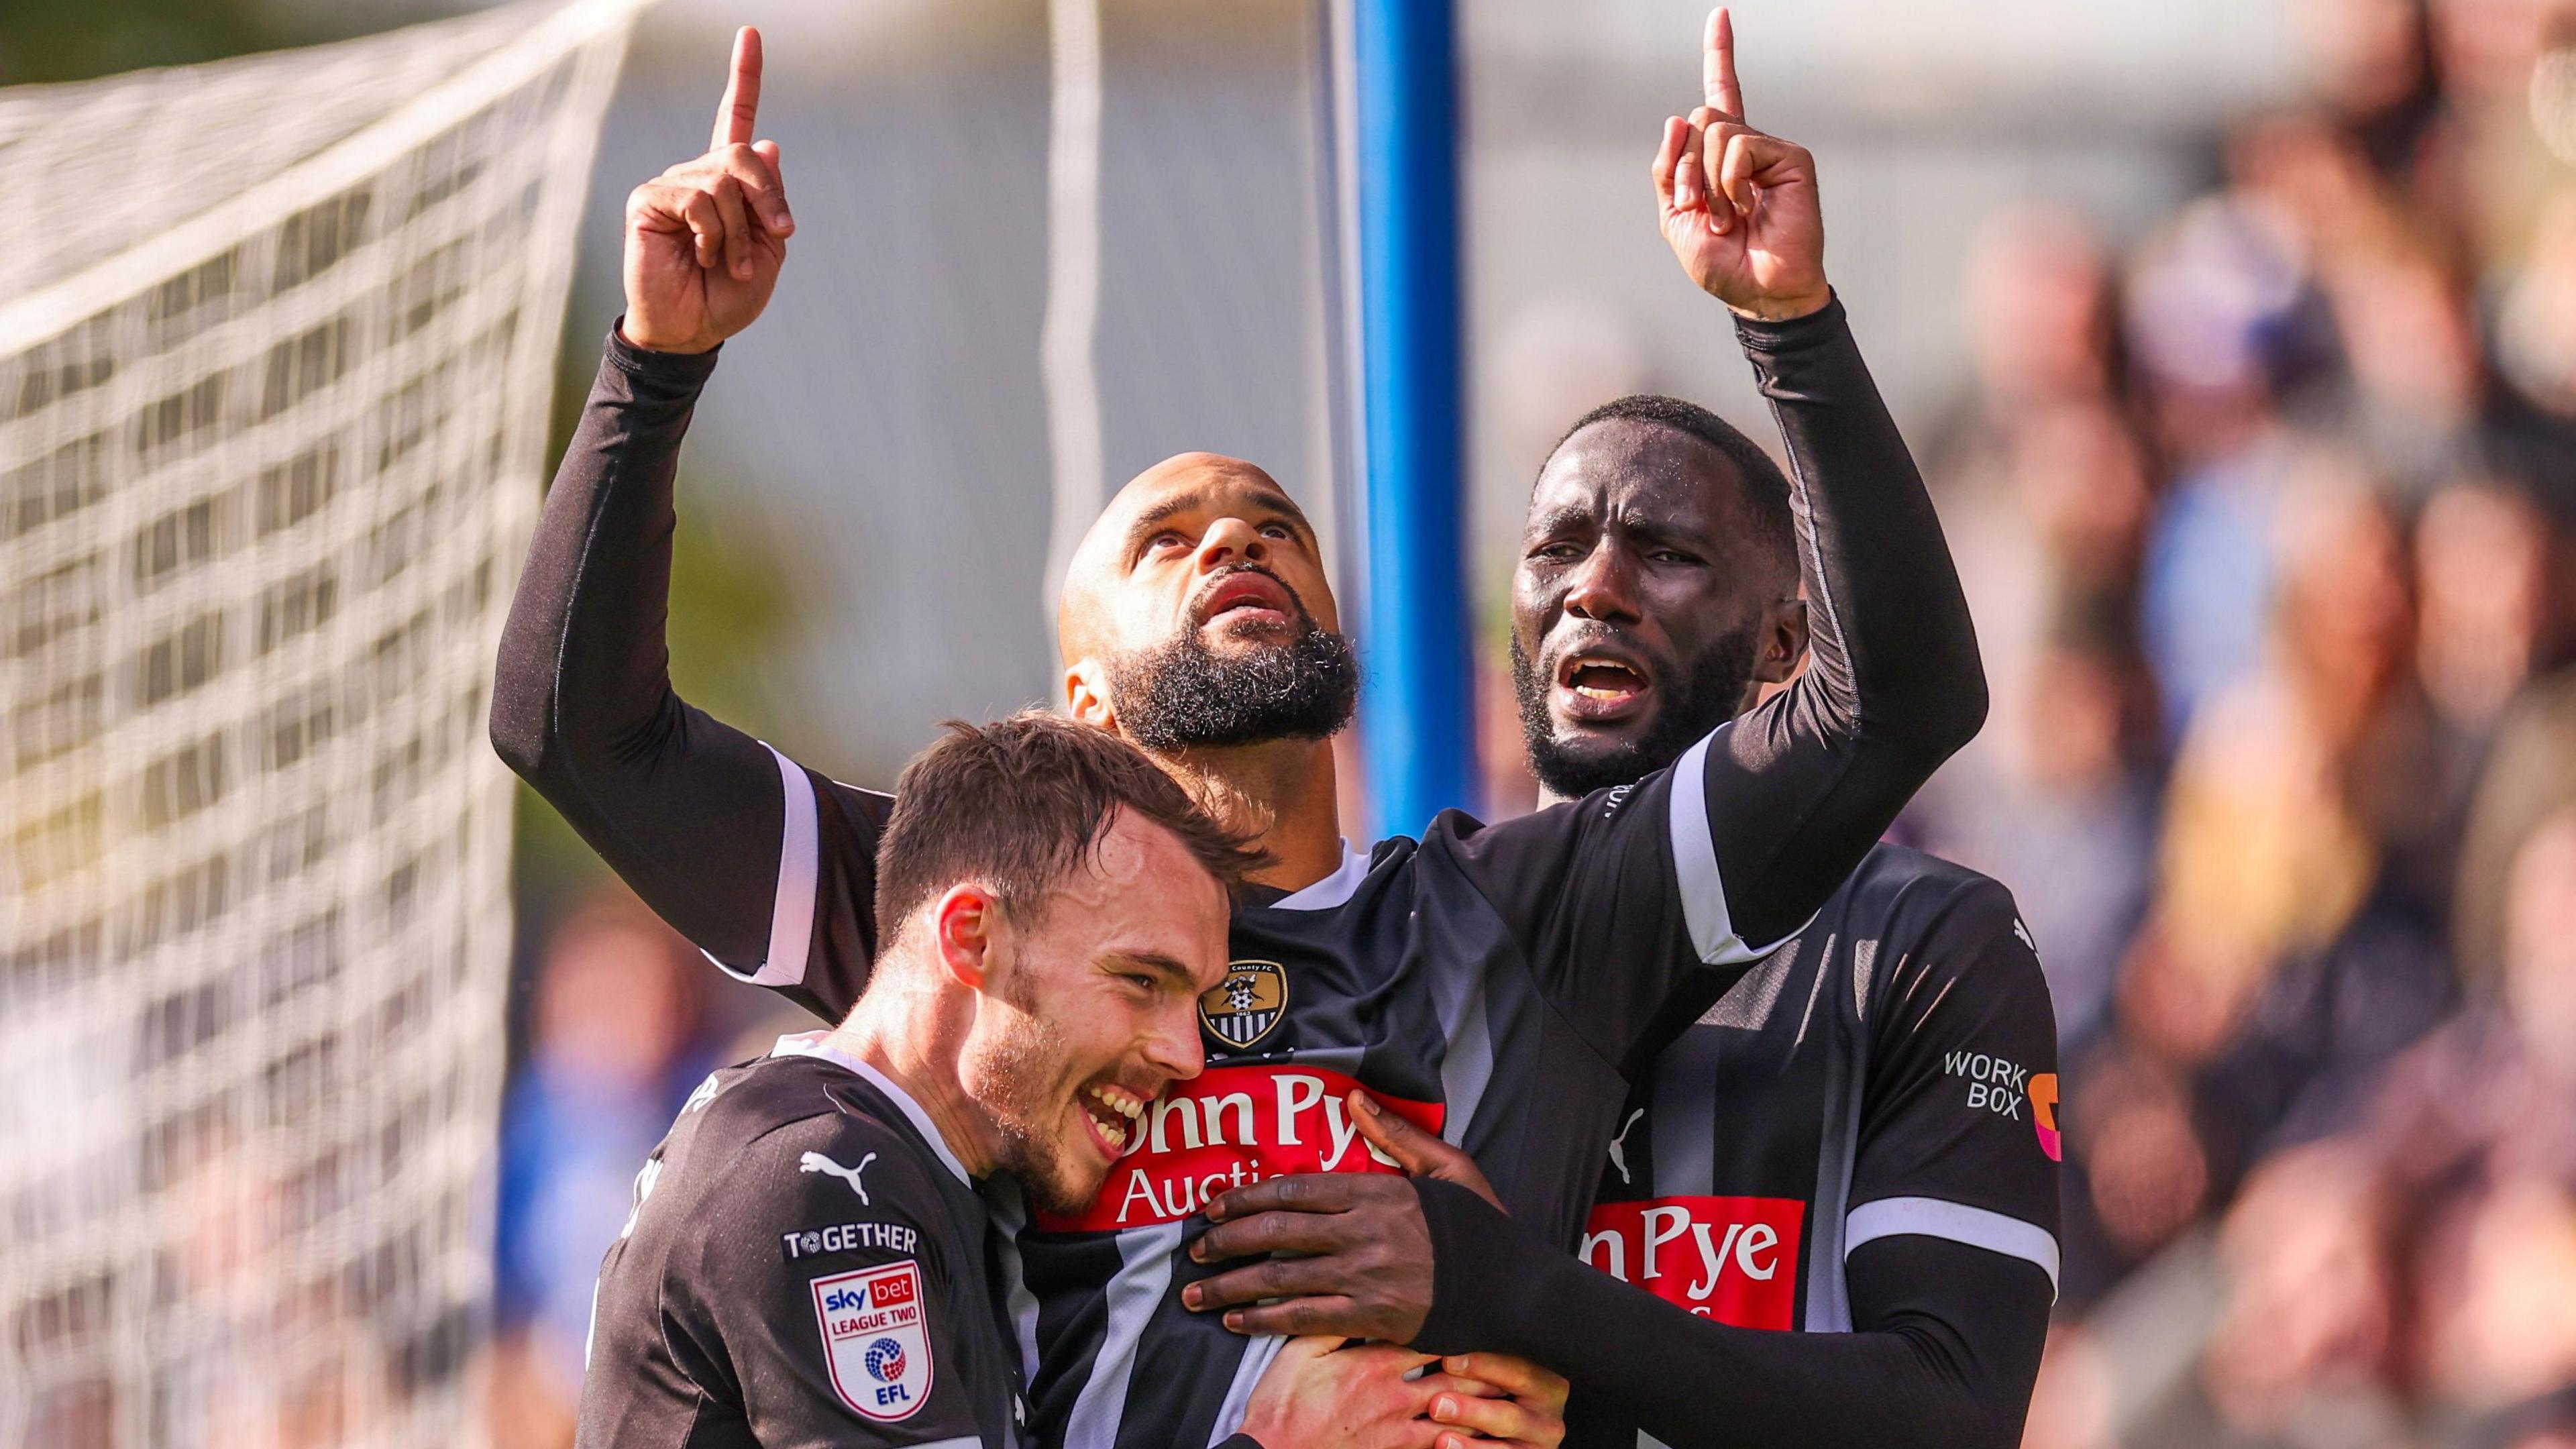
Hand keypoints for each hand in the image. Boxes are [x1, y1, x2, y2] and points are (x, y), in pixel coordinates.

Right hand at [621, 27, 794, 352]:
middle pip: (743, 155)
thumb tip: (767, 142)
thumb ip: (769, 200)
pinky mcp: (649, 199)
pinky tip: (699, 256)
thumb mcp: (767, 250)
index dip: (744, 76)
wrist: (693, 330)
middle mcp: (698, 174)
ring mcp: (671, 184)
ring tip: (726, 263)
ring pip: (722, 183)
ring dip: (737, 233)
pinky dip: (711, 234)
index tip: (751, 33)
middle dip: (768, 199)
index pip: (736, 118)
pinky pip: (697, 199)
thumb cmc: (728, 295)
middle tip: (776, 237)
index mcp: (728, 182)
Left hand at [1187, 1091, 1498, 1341]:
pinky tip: (1238, 1322)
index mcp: (1379, 1192)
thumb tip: (1353, 1099)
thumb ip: (1396, 1135)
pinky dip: (1266, 1321)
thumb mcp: (1448, 1167)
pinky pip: (1306, 1318)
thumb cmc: (1482, 1226)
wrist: (1517, 1288)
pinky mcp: (1373, 1317)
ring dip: (1232, 1286)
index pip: (1297, 1191)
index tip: (1215, 1205)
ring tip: (1197, 1292)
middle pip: (1279, 1232)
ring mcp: (1367, 1277)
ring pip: (1283, 1278)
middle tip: (1196, 1248)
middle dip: (1227, 1240)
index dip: (1248, 1198)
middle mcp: (1365, 1232)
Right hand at [1242, 1337, 1552, 1448]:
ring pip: (1464, 1415)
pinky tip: (1498, 1441)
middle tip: (1532, 1350)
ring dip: (1498, 1405)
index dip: (1470, 1324)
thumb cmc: (1282, 1405)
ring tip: (1533, 1396)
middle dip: (1500, 1364)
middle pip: (1464, 1376)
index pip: (1440, 1336)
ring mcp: (1403, 1431)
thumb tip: (1353, 1284)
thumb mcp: (1300, 1351)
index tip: (1494, 1308)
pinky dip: (1475, 1445)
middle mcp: (1400, 1396)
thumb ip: (1332, 1318)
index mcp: (1379, 1363)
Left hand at [1421, 1352, 1569, 1448]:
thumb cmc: (1496, 1397)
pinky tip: (1444, 1448)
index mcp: (1549, 1388)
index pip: (1519, 1371)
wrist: (1503, 1432)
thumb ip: (1482, 1366)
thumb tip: (1447, 1349)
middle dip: (1471, 1410)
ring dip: (1469, 1444)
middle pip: (1510, 1416)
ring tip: (1440, 1437)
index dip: (1483, 1366)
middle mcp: (1549, 1422)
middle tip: (1437, 1404)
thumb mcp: (1499, 1379)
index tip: (1448, 1361)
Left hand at [1650, 8, 1827, 320]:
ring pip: (1716, 131)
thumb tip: (1679, 117)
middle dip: (1686, 167)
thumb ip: (1669, 169)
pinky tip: (1746, 208)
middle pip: (1700, 119)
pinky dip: (1730, 181)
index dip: (1720, 55)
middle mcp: (1746, 146)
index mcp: (1719, 157)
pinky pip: (1739, 147)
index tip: (1721, 14)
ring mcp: (1769, 150)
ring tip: (1727, 217)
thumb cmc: (1722, 261)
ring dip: (1708, 181)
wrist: (1758, 292)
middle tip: (1700, 208)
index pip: (1720, 96)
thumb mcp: (1677, 217)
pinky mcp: (1790, 157)